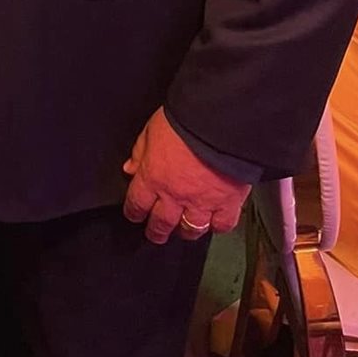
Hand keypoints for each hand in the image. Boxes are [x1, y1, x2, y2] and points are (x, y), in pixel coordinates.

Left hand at [121, 106, 248, 244]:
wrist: (219, 123)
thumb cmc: (184, 122)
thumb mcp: (152, 130)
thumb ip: (140, 151)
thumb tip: (130, 168)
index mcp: (152, 177)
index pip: (137, 204)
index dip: (134, 212)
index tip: (135, 215)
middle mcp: (175, 195)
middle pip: (162, 223)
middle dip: (157, 231)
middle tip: (157, 234)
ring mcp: (202, 202)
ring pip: (191, 229)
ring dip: (186, 232)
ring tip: (185, 231)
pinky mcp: (227, 203)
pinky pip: (222, 225)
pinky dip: (218, 226)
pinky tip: (215, 223)